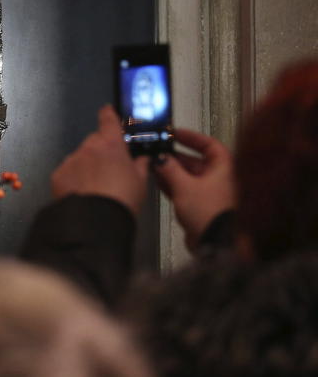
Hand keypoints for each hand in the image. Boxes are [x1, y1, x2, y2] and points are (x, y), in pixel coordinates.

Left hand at [51, 105, 149, 215]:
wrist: (95, 222)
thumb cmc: (121, 201)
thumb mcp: (140, 182)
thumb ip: (141, 165)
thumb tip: (142, 159)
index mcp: (111, 144)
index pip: (108, 119)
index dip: (109, 115)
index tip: (108, 112)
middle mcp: (89, 147)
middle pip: (95, 141)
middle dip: (101, 151)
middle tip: (110, 170)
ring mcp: (71, 160)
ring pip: (80, 157)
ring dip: (87, 166)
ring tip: (97, 188)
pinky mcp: (58, 175)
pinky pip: (67, 172)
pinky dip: (73, 179)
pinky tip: (83, 194)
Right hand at [153, 128, 235, 248]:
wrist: (215, 242)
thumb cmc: (209, 212)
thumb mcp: (185, 185)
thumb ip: (169, 168)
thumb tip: (159, 157)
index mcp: (222, 168)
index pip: (209, 144)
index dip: (192, 137)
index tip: (175, 133)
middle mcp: (217, 178)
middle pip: (195, 160)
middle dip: (175, 156)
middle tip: (158, 151)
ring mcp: (208, 192)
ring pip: (187, 175)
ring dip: (171, 170)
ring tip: (153, 164)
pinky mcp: (199, 205)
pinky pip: (183, 189)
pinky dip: (171, 184)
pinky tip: (157, 180)